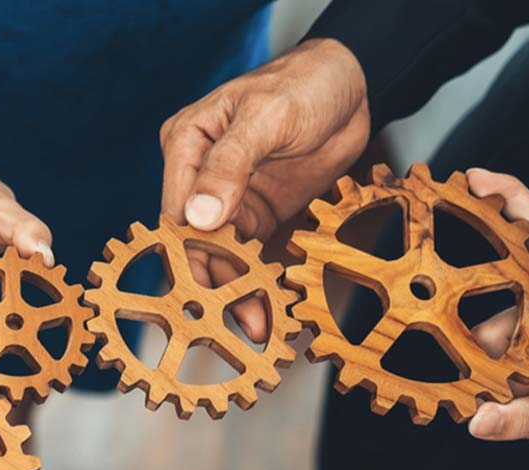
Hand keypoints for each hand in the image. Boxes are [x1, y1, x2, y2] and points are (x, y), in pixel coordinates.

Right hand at [160, 38, 370, 340]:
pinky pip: (251, 253)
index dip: (187, 254)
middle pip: (195, 241)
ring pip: (222, 254)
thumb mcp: (267, 117)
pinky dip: (258, 280)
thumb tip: (198, 217)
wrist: (353, 83)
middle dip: (212, 284)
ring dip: (237, 290)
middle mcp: (199, 175)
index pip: (176, 211)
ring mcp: (229, 197)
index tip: (200, 294)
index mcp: (186, 146)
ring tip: (258, 326)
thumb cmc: (304, 82)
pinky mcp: (258, 212)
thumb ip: (231, 164)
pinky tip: (270, 307)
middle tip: (232, 322)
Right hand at [464, 170, 528, 469]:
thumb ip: (524, 419)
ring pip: (479, 327)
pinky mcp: (511, 366)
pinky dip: (471, 376)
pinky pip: (476, 358)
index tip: (478, 179)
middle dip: (468, 274)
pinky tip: (482, 400)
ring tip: (501, 391)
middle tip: (429, 269)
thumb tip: (479, 419)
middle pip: (499, 275)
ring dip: (476, 356)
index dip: (514, 201)